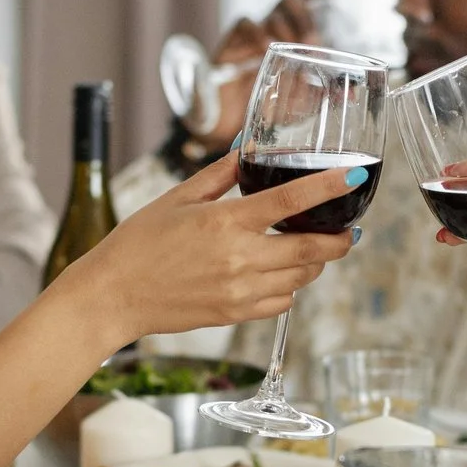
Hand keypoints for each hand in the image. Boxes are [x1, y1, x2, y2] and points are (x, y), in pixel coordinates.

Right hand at [55, 149, 357, 345]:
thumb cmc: (138, 243)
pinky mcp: (236, 314)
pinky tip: (277, 274)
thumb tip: (246, 152)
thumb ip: (219, 176)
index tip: (353, 177)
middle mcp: (240, 258)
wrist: (114, 296)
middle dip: (339, 240)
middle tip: (348, 230)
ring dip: (313, 263)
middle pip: (312, 248)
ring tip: (308, 248)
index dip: (329, 187)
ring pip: (301, 278)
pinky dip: (289, 288)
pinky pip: (282, 303)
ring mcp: (240, 290)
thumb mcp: (177, 198)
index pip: (292, 201)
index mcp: (226, 221)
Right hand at [202, 0, 336, 147]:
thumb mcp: (304, 101)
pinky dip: (257, 32)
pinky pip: (244, 23)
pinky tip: (265, 49)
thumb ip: (326, 93)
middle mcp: (278, 27)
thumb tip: (352, 96)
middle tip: (313, 39)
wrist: (233, 122)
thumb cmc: (271, 105)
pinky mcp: (233, 42)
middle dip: (305, 14)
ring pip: (273, 12)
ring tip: (293, 48)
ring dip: (286, 27)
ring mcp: (256, 33)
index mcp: (299, 32)